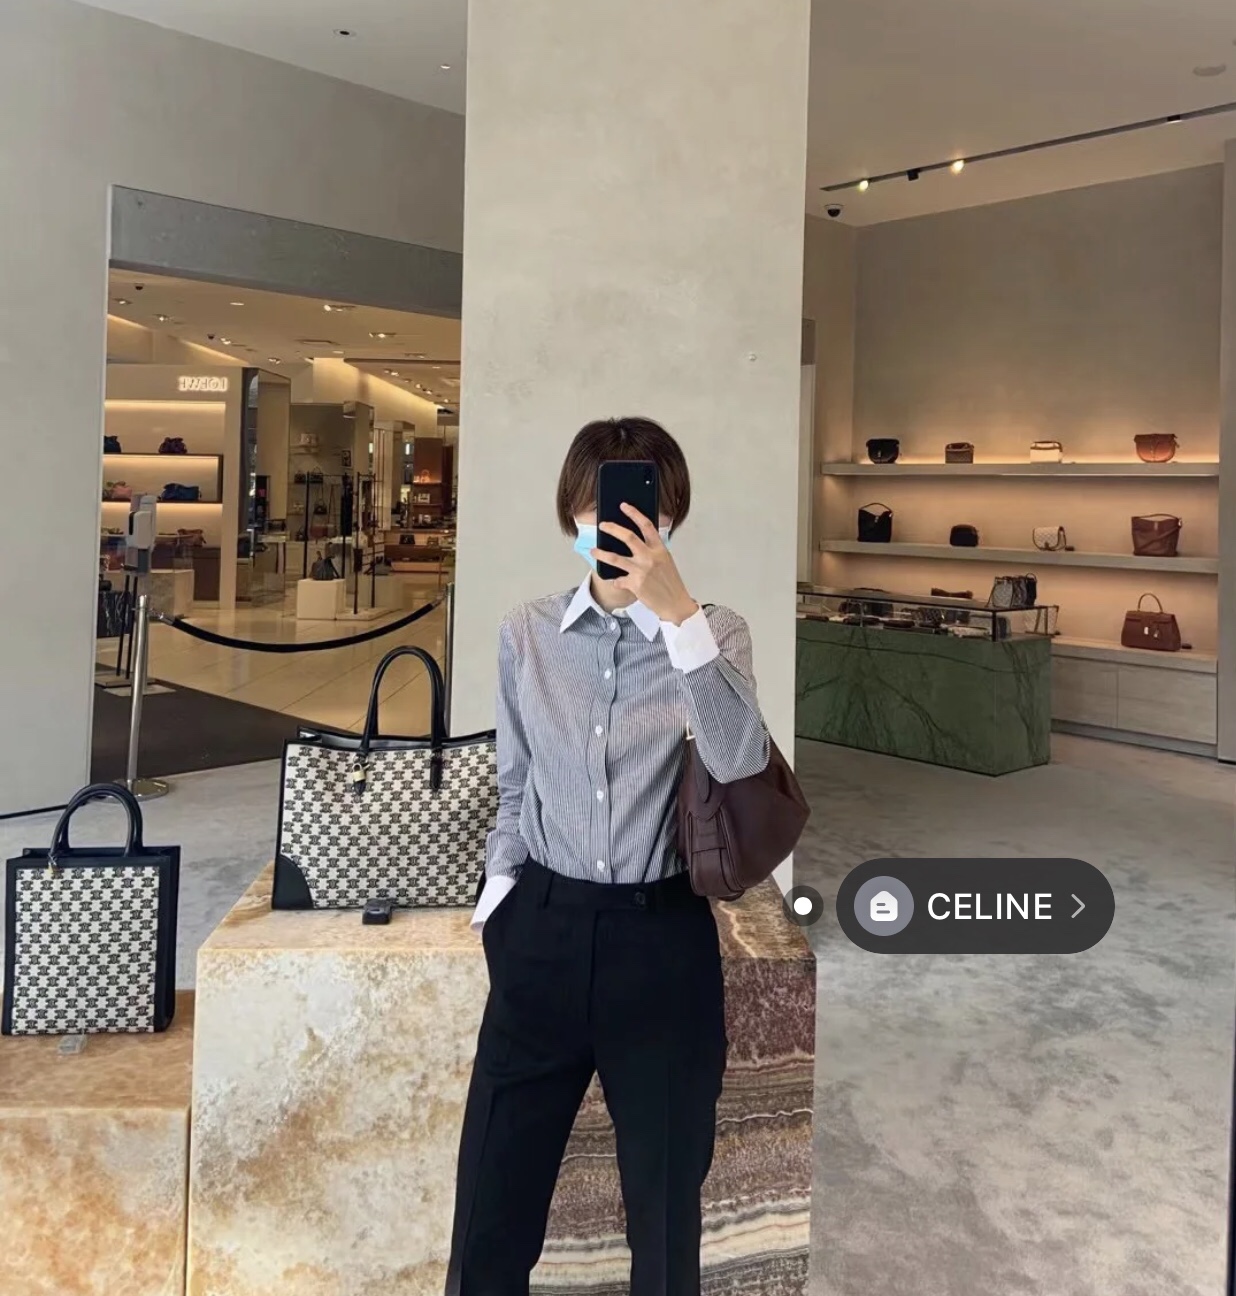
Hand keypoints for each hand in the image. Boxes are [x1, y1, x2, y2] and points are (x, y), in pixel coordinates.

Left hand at [593, 504, 698, 625]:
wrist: (675, 603)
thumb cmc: (670, 582)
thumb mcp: (665, 560)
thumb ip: (651, 550)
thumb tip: (632, 541)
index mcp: (660, 549)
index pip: (646, 526)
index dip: (634, 513)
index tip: (624, 506)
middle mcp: (650, 558)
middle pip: (628, 537)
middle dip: (613, 528)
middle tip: (603, 525)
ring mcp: (642, 571)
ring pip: (615, 558)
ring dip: (601, 554)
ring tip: (594, 551)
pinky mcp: (635, 584)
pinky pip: (618, 580)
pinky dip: (615, 580)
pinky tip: (615, 580)